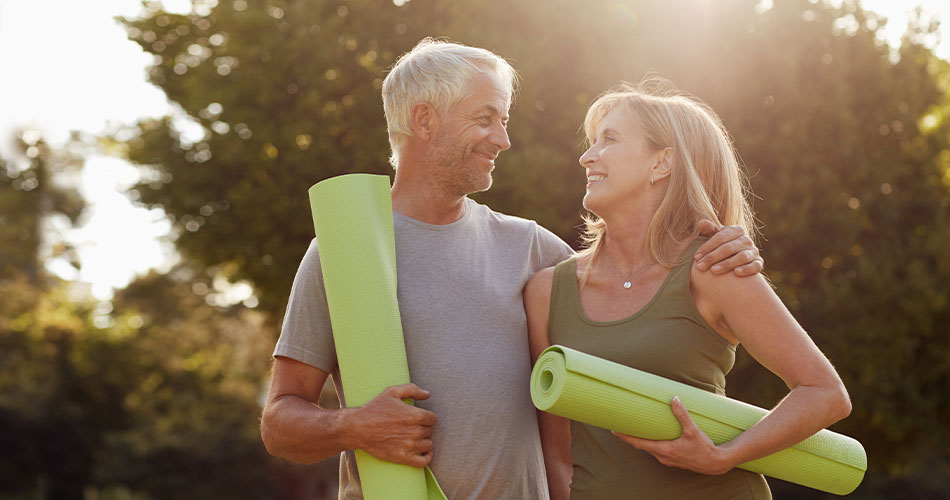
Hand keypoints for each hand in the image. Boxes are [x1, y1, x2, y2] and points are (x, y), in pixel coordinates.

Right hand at [351, 383, 436, 466]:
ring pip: (428, 445)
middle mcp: (414, 431)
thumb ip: (412, 390)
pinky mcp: (403, 457)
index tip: (419, 419)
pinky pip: (423, 461)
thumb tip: (427, 394)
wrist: (358, 428)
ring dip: (423, 441)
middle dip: (423, 428)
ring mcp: (409, 446)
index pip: (432, 419)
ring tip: (414, 439)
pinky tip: (424, 453)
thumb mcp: (392, 392)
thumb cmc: (374, 409)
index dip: (427, 418)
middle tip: (412, 427)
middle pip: (429, 431)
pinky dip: (427, 457)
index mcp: (415, 415)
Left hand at [612, 396, 732, 474]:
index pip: (639, 443)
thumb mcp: (693, 430)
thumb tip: (674, 398)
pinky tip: (653, 437)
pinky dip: (651, 444)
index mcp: (664, 450)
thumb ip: (682, 414)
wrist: (716, 463)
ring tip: (634, 429)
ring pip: (649, 449)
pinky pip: (657, 451)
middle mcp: (663, 457)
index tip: (614, 430)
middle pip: (641, 446)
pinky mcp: (673, 460)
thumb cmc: (704, 448)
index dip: (625, 436)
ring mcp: (668, 460)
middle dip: (630, 437)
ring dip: (641, 440)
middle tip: (620, 426)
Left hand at [695, 220, 762, 275]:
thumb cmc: (723, 245)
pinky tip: (736, 273)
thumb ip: (709, 230)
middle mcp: (746, 239)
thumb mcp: (716, 236)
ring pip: (741, 257)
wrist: (738, 257)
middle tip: (700, 267)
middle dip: (713, 257)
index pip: (720, 237)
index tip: (696, 257)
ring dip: (727, 264)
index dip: (707, 247)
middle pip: (728, 248)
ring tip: (714, 271)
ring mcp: (754, 251)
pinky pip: (755, 266)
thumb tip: (701, 222)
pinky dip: (747, 269)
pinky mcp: (759, 263)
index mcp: (736, 230)